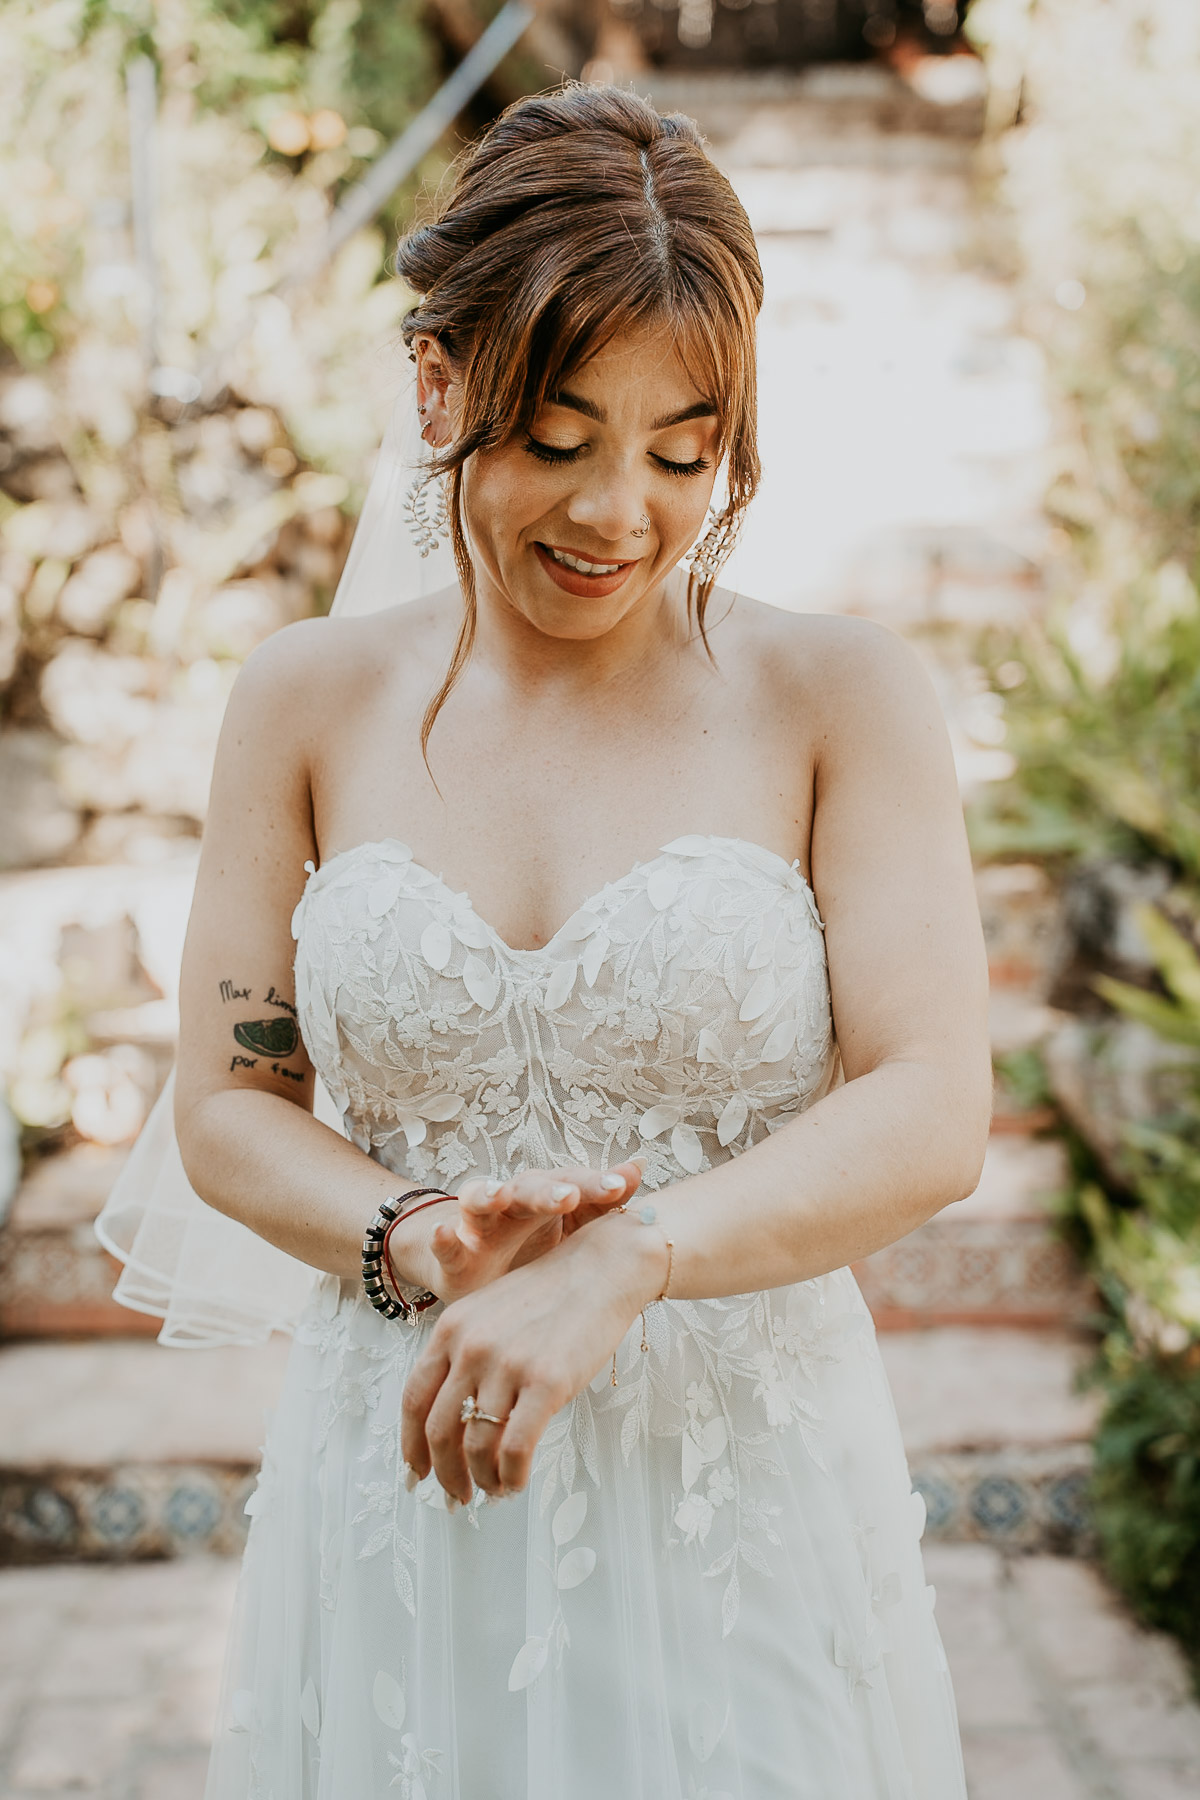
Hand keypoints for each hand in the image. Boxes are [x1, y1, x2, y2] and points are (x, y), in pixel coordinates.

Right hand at [391, 1160, 643, 1306]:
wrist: (474, 1270)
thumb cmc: (532, 1246)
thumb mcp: (569, 1228)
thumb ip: (603, 1202)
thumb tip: (640, 1164)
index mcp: (544, 1197)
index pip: (571, 1184)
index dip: (594, 1185)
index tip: (620, 1187)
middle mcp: (510, 1202)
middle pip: (528, 1188)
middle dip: (547, 1191)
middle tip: (568, 1196)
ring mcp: (478, 1225)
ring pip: (479, 1202)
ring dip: (488, 1195)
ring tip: (499, 1195)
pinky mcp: (453, 1253)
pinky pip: (445, 1243)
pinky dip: (442, 1238)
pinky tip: (445, 1233)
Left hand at [400, 1209, 668, 1502]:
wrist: (602, 1268)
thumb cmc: (550, 1293)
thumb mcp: (490, 1312)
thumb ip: (464, 1354)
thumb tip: (453, 1417)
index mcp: (451, 1328)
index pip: (414, 1400)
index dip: (411, 1445)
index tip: (417, 1472)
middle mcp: (471, 1347)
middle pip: (439, 1430)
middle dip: (443, 1473)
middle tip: (455, 1497)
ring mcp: (507, 1364)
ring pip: (476, 1445)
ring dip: (480, 1480)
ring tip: (492, 1491)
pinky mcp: (546, 1382)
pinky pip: (516, 1448)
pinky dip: (511, 1476)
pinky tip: (515, 1484)